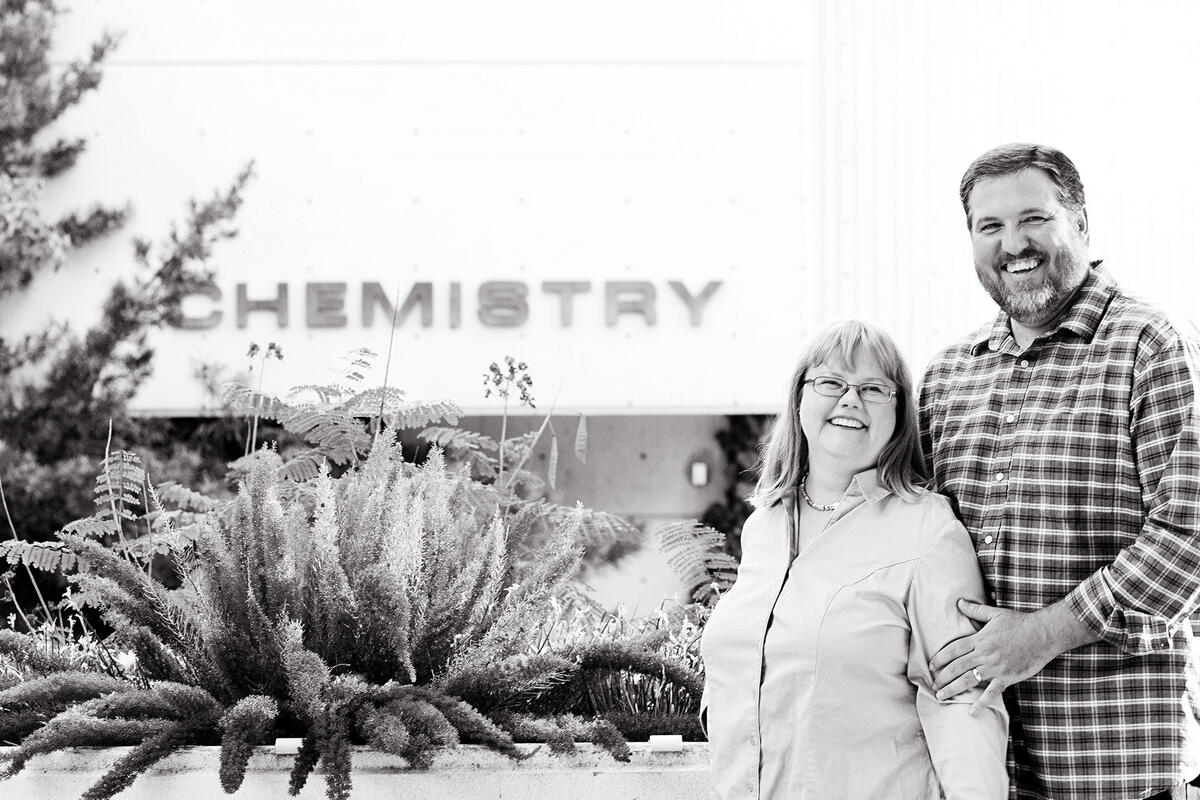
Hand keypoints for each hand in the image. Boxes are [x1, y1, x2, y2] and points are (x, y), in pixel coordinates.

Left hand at [928, 599, 1065, 715]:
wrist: (1043, 634)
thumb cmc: (1019, 623)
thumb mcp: (995, 613)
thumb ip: (975, 610)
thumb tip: (959, 602)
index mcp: (979, 639)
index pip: (953, 650)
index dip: (940, 659)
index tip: (931, 666)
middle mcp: (984, 655)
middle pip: (956, 667)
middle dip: (942, 677)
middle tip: (933, 685)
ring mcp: (995, 668)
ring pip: (968, 680)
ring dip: (953, 689)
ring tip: (941, 696)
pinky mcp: (1007, 678)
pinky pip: (991, 693)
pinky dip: (981, 703)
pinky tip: (971, 712)